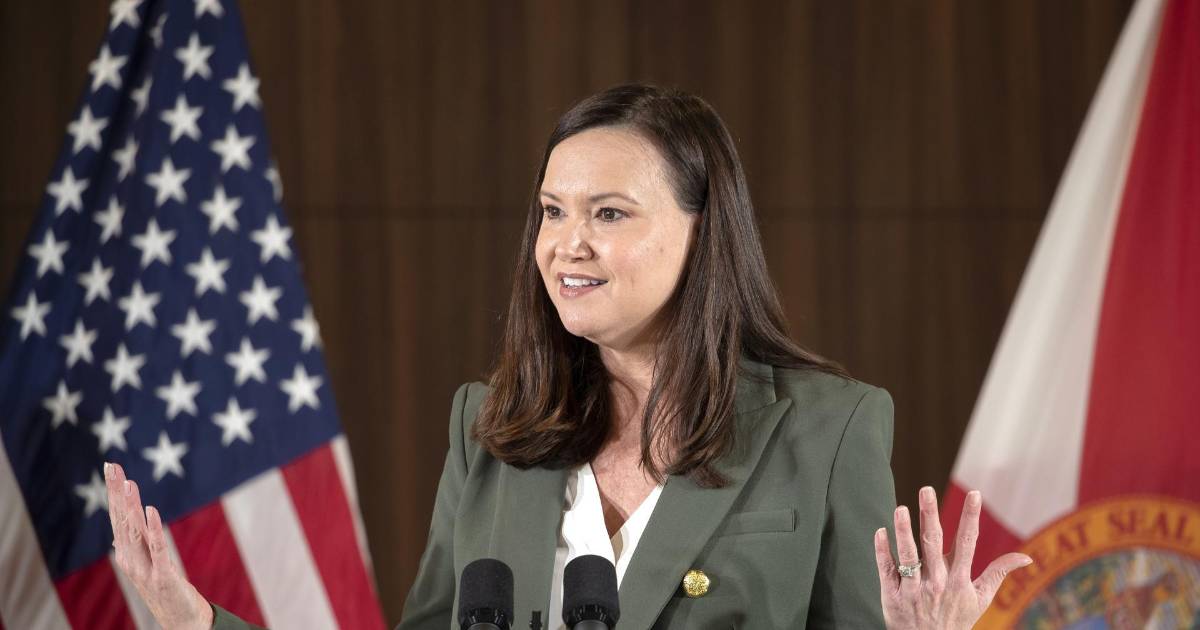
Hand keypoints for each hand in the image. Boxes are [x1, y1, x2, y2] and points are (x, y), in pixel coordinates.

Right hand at [104, 462, 213, 629]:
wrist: (179, 620)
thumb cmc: (162, 591)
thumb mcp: (145, 566)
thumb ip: (133, 546)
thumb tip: (120, 530)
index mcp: (127, 553)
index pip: (118, 517)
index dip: (115, 494)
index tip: (112, 468)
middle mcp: (131, 559)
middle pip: (122, 520)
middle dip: (118, 493)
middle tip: (112, 466)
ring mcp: (145, 568)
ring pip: (136, 532)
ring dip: (132, 506)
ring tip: (129, 482)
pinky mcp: (163, 576)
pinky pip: (158, 549)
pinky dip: (153, 529)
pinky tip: (151, 511)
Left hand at [874, 486, 1031, 629]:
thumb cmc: (956, 620)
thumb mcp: (981, 599)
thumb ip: (998, 573)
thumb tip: (1027, 557)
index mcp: (959, 580)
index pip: (967, 543)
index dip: (970, 517)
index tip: (974, 493)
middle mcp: (936, 583)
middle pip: (933, 544)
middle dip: (930, 516)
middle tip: (926, 489)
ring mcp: (913, 589)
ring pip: (908, 557)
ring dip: (903, 532)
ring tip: (900, 509)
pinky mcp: (892, 595)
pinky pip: (886, 569)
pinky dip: (882, 551)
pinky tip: (880, 531)